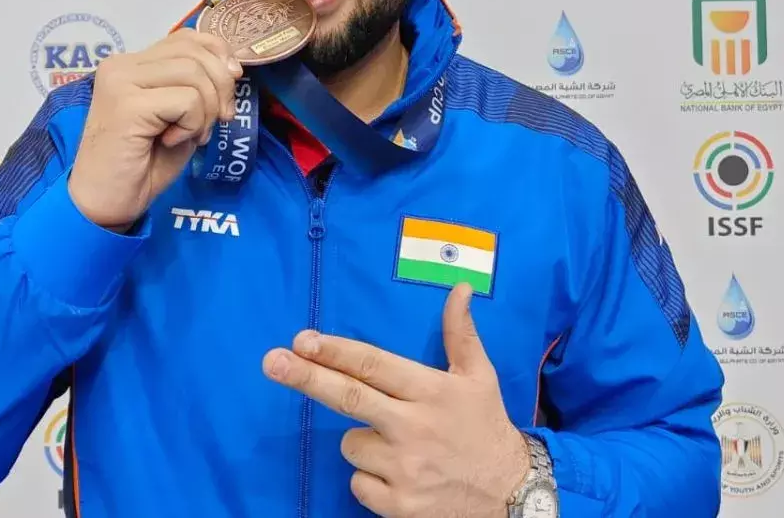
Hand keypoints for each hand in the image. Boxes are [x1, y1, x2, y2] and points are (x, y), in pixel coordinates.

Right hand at [66, 28, 240, 227]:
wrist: (103, 203)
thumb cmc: (141, 165)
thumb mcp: (179, 117)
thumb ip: (196, 87)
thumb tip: (232, 67)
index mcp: (131, 63)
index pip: (186, 37)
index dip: (218, 54)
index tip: (232, 82)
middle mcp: (120, 64)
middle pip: (194, 52)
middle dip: (221, 87)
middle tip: (219, 121)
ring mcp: (120, 81)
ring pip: (194, 73)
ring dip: (207, 110)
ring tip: (191, 135)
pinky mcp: (127, 104)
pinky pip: (187, 100)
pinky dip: (192, 124)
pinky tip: (171, 142)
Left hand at [262, 283, 530, 517]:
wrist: (512, 495)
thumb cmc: (487, 428)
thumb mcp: (479, 377)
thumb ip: (460, 333)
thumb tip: (460, 287)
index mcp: (432, 391)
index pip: (374, 365)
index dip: (336, 351)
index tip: (304, 339)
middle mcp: (415, 427)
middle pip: (348, 397)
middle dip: (305, 377)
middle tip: (272, 361)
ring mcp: (404, 469)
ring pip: (351, 444)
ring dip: (364, 441)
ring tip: (401, 446)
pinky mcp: (398, 505)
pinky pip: (358, 483)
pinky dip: (370, 479)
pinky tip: (400, 476)